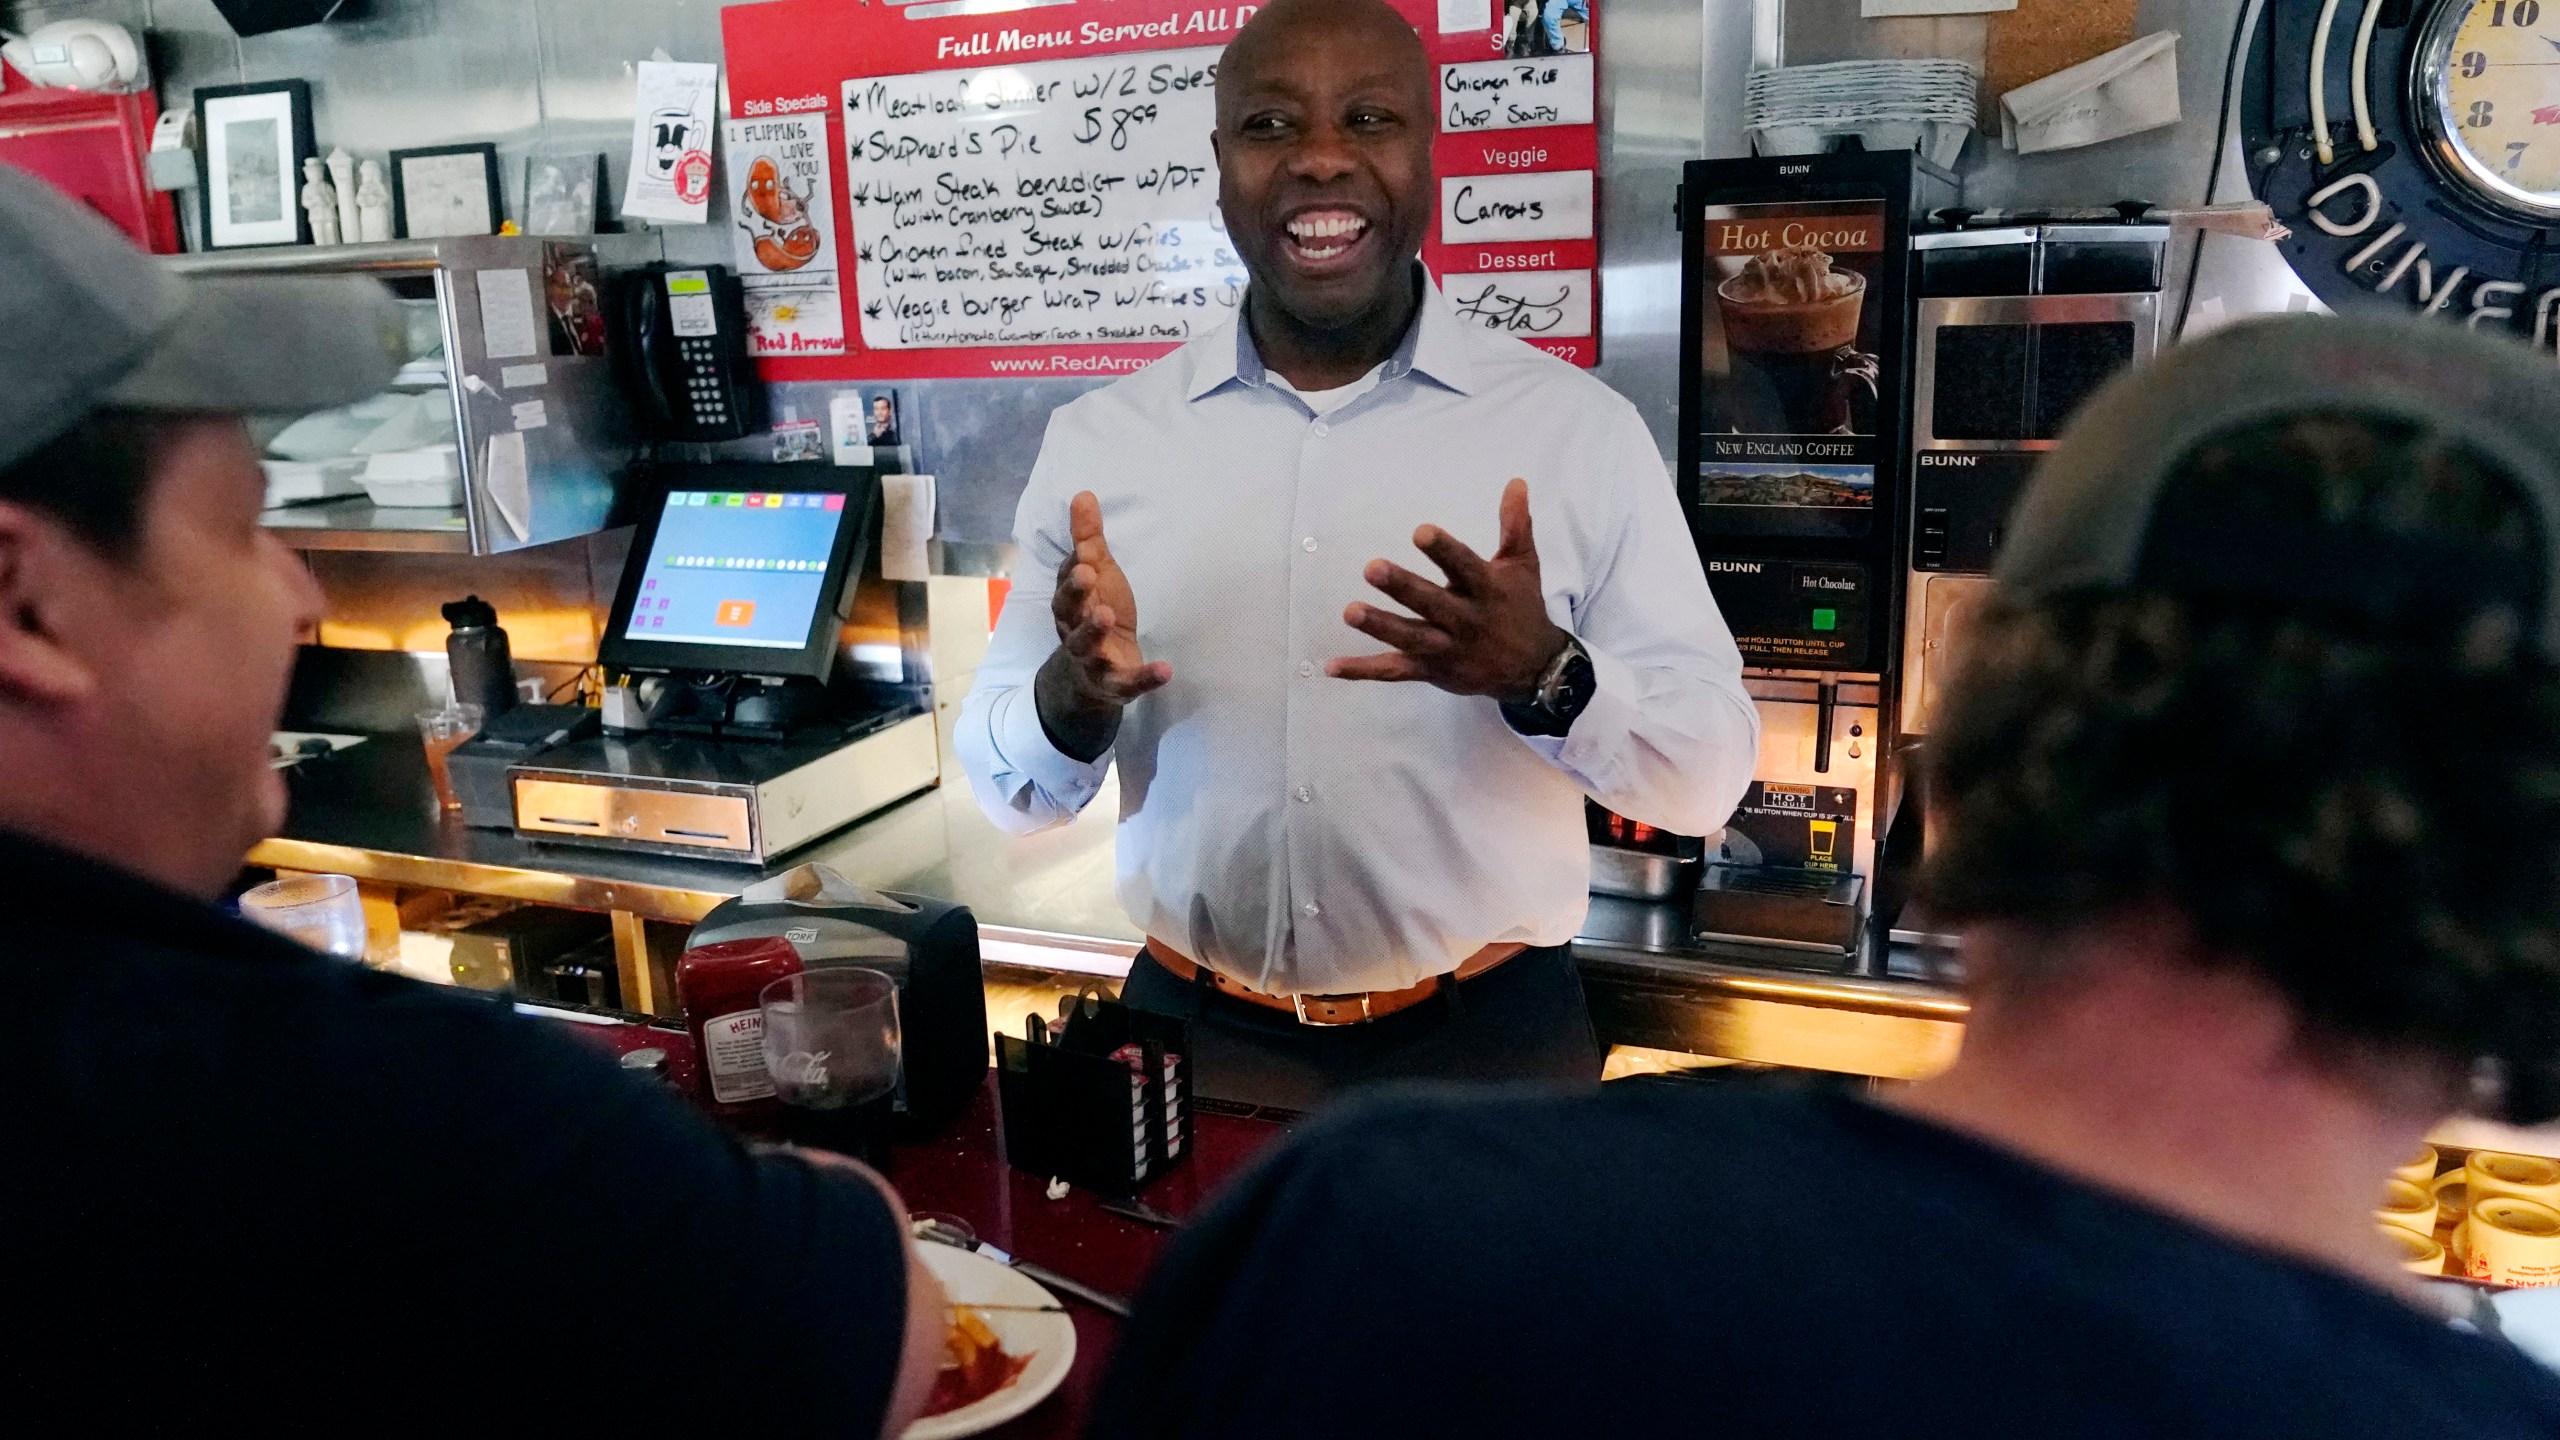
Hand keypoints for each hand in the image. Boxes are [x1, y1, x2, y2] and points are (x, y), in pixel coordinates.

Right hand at [1036, 491, 1167, 760]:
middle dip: (1076, 594)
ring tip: (1108, 614)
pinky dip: (1145, 678)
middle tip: (1088, 575)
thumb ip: (1089, 539)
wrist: (1092, 676)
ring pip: (1086, 646)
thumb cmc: (1095, 613)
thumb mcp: (1096, 576)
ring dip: (1096, 630)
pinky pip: (1128, 683)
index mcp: (1070, 603)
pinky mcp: (1115, 684)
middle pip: (1069, 612)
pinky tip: (1166, 669)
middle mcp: (1074, 630)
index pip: (1067, 584)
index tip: (1085, 554)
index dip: (1073, 570)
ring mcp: (1092, 659)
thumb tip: (1083, 494)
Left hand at [1330, 478, 1567, 699]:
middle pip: (1431, 603)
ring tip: (1350, 612)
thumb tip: (1516, 481)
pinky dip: (1363, 671)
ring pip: (1410, 638)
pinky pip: (1394, 671)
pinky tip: (1332, 666)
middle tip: (1372, 568)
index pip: (1464, 566)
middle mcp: (1465, 620)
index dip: (1443, 550)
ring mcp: (1446, 648)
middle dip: (1402, 587)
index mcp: (1486, 589)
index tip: (1420, 532)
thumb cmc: (1522, 608)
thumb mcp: (1523, 565)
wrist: (1534, 669)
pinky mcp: (1431, 670)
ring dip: (1380, 626)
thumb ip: (1515, 524)